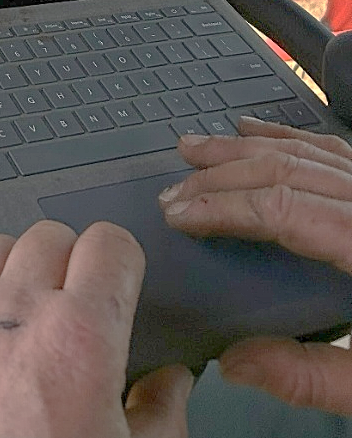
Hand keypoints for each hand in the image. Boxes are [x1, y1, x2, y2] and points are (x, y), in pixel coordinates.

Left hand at [0, 219, 192, 437]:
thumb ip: (160, 415)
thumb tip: (172, 383)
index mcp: (79, 336)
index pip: (111, 244)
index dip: (119, 264)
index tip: (117, 283)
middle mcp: (16, 308)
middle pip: (51, 237)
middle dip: (66, 267)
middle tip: (69, 312)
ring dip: (11, 272)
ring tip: (17, 320)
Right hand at [159, 116, 351, 411]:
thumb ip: (315, 375)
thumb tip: (240, 360)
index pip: (283, 208)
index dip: (222, 207)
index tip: (178, 213)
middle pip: (288, 170)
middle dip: (221, 175)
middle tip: (173, 189)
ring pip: (308, 151)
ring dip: (245, 148)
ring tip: (196, 150)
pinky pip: (336, 149)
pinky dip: (290, 138)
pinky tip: (260, 133)